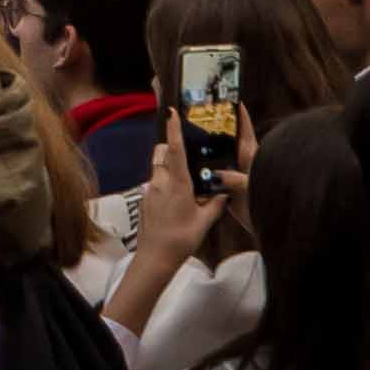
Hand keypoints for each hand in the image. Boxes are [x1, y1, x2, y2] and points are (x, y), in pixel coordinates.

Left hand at [106, 117, 212, 333]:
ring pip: (157, 168)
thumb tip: (225, 191)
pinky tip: (177, 196)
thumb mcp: (205, 221)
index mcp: (177, 184)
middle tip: (186, 150)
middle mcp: (160, 183)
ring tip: (185, 177)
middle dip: (171, 147)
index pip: (175, 150)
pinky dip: (165, 182)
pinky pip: (155, 183)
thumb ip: (215, 203)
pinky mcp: (145, 200)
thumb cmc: (181, 238)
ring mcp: (150, 191)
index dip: (174, 130)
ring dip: (168, 166)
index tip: (171, 112)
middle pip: (162, 154)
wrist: (155, 257)